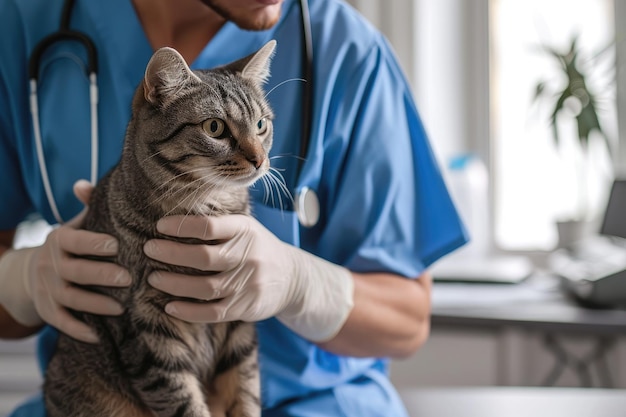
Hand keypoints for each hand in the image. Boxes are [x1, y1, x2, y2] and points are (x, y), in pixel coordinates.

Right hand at [0, 180, 130, 342]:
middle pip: (74, 272)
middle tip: (128, 278)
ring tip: (122, 308)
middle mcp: (50, 264)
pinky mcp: (48, 310)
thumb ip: (87, 206)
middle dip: (100, 276)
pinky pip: (61, 322)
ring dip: (95, 304)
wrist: (34, 270)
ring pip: (70, 298)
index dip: (93, 244)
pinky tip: (99, 336)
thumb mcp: (76, 224)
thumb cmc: (71, 244)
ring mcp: (47, 289)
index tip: (117, 245)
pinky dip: (78, 330)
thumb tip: (83, 185)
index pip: (74, 241)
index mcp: (59, 240)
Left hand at [144, 214, 354, 341]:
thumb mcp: (246, 228)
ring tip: (153, 278)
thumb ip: (219, 225)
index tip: (160, 226)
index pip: (210, 226)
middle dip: (171, 254)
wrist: (292, 278)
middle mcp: (249, 256)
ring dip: (175, 284)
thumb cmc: (257, 248)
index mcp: (246, 230)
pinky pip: (213, 312)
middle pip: (204, 257)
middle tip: (149, 249)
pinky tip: (170, 307)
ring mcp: (248, 283)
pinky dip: (189, 311)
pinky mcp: (246, 307)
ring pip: (205, 287)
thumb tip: (173, 221)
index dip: (182, 226)